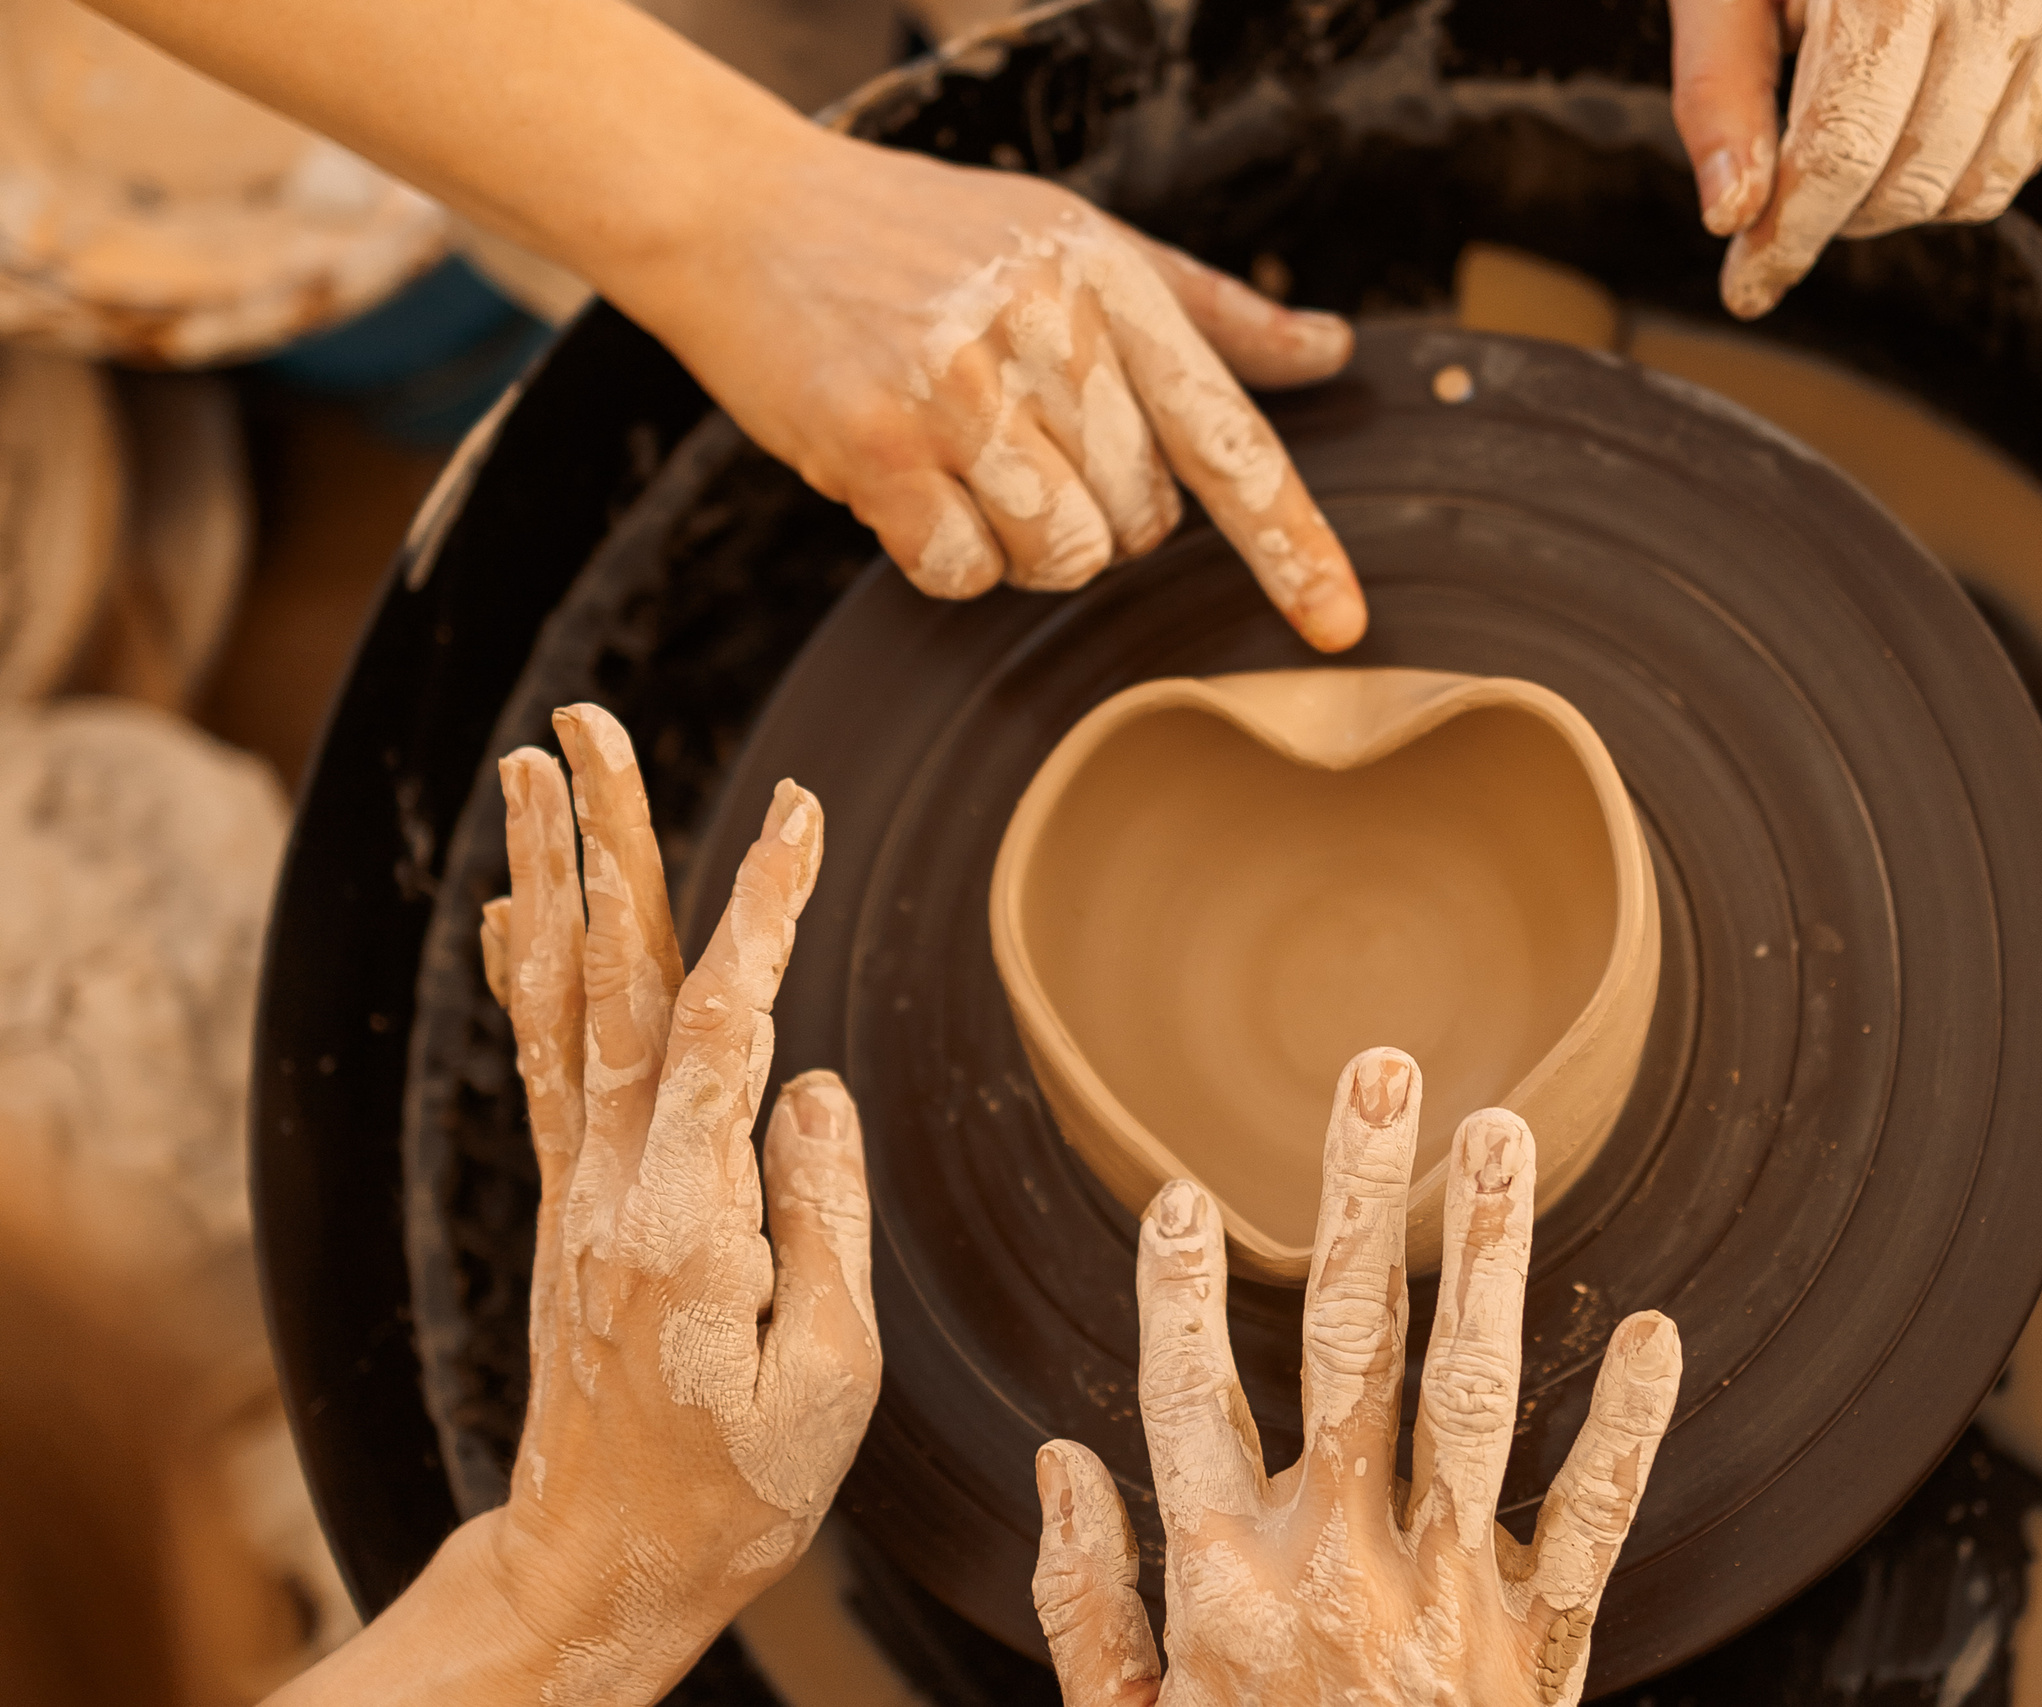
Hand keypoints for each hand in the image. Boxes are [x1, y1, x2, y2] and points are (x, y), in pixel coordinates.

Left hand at [472, 703, 877, 1702]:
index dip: (761, 910)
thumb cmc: (736, 1488)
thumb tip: (816, 1088)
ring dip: (551, 875)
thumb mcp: (828, 1377)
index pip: (725, 1027)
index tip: (801, 811)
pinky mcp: (569, 1204)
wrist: (600, 1565)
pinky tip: (508, 908)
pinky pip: (540, 1063)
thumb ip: (821, 1219)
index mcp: (689, 1220)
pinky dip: (522, 972)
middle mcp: (614, 1184)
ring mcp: (579, 1189)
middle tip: (589, 723)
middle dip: (604, 840)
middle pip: (610, 979)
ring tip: (536, 769)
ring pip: (562, 1002)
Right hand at [619, 133, 1368, 650]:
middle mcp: (1043, 327)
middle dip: (1097, 515)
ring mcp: (958, 387)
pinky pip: (964, 573)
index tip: (1338, 622)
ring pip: (1062, 558)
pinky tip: (911, 484)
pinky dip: (945, 555)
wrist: (741, 209)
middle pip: (1141, 523)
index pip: (1226, 433)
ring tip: (970, 465)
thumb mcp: (1074, 236)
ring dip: (1024, 544)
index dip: (1291, 539)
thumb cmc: (919, 234)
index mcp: (1108, 278)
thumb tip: (1330, 351)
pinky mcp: (876, 445)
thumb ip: (1204, 311)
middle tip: (1022, 446)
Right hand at [1032, 1047, 1682, 1706]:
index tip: (1168, 1192)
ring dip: (1488, 1253)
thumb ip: (1089, 1606)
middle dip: (1358, 1197)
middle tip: (1380, 1071)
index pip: (1186, 1398)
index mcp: (1226, 1584)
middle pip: (1345, 1343)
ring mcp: (1451, 1595)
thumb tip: (1064, 1461)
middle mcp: (1340, 1563)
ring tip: (1503, 1137)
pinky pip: (1594, 1518)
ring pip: (1472, 1392)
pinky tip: (1653, 1326)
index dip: (1169, 1290)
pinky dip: (1628, 1425)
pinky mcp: (1542, 1640)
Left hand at [1671, 0, 2041, 316]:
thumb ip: (1723, 86)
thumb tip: (1734, 213)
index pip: (1842, 145)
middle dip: (1840, 215)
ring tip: (1856, 146)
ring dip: (1906, 197)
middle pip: (1914, 174)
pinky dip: (1979, 157)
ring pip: (1983, 175)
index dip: (1790, 234)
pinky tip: (1925, 119)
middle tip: (1792, 199)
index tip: (1750, 282)